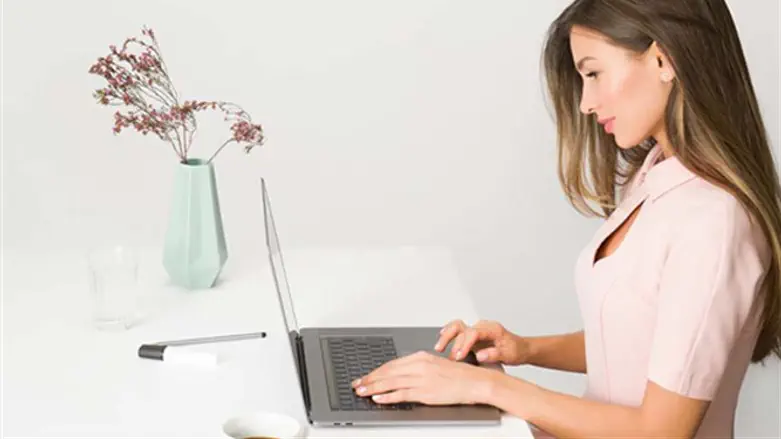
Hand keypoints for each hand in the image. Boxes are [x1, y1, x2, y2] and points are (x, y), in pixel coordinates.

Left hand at [351, 351, 497, 405]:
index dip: (376, 371)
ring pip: (391, 382)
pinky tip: (378, 398)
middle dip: (370, 379)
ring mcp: (422, 379)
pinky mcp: (426, 392)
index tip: (366, 376)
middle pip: (388, 372)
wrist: (475, 381)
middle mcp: (419, 366)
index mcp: (421, 357)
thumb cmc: (458, 375)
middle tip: (357, 384)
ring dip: (373, 387)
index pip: (392, 364)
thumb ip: (418, 367)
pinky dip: (388, 396)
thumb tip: (401, 374)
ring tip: (361, 392)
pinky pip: (402, 394)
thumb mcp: (435, 365)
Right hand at [435, 319, 529, 364]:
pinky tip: (441, 339)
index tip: (459, 356)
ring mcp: (476, 330)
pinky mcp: (472, 336)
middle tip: (447, 354)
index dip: (465, 344)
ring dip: (447, 336)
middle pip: (462, 327)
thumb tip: (480, 355)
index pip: (474, 332)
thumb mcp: (509, 355)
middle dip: (452, 341)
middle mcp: (482, 327)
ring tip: (439, 348)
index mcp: (492, 329)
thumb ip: (494, 354)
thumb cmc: (516, 350)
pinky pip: (457, 331)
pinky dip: (448, 334)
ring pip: (457, 327)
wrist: (521, 348)